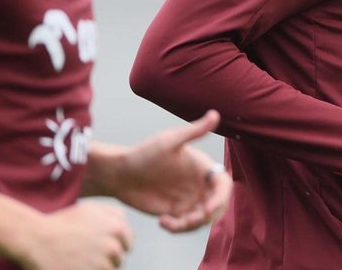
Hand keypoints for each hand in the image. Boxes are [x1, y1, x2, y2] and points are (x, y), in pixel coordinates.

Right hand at [19, 202, 131, 269]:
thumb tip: (126, 225)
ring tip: (78, 261)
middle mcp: (112, 247)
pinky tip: (75, 266)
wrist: (36, 239)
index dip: (115, 246)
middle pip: (118, 260)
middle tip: (85, 254)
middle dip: (106, 259)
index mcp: (117, 228)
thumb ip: (114, 214)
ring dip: (97, 268)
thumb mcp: (91, 208)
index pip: (128, 244)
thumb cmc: (62, 223)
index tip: (100, 248)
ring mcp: (101, 265)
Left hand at [96, 110, 232, 232]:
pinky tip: (162, 221)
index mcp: (201, 167)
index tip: (208, 209)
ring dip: (191, 225)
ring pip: (202, 219)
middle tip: (190, 220)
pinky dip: (178, 228)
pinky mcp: (175, 211)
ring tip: (169, 222)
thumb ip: (194, 132)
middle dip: (207, 216)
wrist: (119, 174)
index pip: (222, 184)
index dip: (221, 197)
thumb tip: (215, 114)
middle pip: (217, 205)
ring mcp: (187, 199)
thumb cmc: (143, 154)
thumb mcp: (169, 142)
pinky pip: (185, 226)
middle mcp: (198, 184)